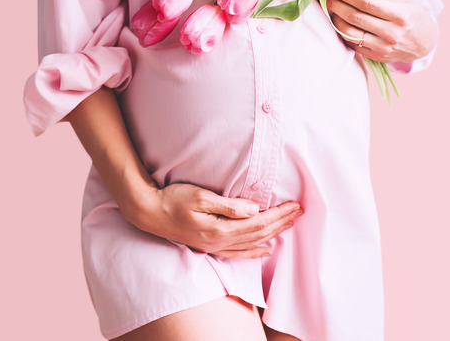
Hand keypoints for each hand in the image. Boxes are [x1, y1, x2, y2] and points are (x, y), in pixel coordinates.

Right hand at [132, 183, 303, 258]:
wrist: (149, 214)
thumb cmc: (173, 200)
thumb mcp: (200, 197)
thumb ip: (228, 205)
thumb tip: (254, 208)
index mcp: (220, 229)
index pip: (259, 222)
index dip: (279, 214)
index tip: (295, 205)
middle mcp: (220, 242)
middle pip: (260, 234)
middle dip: (282, 223)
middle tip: (300, 212)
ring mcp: (215, 247)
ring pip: (253, 244)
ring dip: (274, 234)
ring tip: (290, 225)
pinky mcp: (210, 247)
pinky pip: (239, 253)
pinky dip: (255, 252)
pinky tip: (266, 250)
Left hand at [326, 0, 438, 63]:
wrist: (424, 43)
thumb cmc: (413, 16)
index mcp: (400, 15)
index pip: (366, 2)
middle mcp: (391, 33)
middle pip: (355, 17)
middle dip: (336, 3)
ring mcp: (383, 48)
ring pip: (350, 33)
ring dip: (336, 19)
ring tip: (331, 8)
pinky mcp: (377, 57)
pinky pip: (353, 45)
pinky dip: (342, 32)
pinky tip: (339, 21)